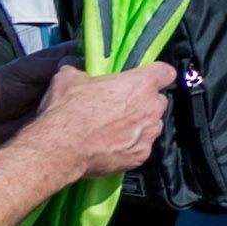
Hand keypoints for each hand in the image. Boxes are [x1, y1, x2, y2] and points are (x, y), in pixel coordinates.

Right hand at [29, 64, 177, 179]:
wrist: (61, 147)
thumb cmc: (68, 113)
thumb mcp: (68, 79)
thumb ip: (80, 71)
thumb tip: (74, 70)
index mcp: (141, 84)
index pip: (165, 72)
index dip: (157, 74)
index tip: (149, 77)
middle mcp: (151, 108)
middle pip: (157, 100)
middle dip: (142, 102)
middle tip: (119, 106)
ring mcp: (148, 133)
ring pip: (151, 125)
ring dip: (138, 125)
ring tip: (112, 128)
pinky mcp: (141, 155)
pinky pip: (141, 147)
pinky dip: (130, 146)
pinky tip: (110, 145)